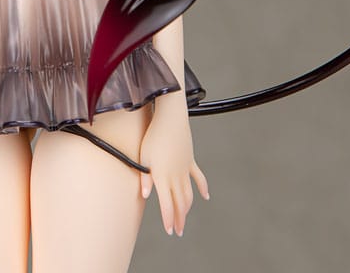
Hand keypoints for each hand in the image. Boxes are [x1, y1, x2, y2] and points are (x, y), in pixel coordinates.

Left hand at [139, 98, 208, 236]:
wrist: (170, 118)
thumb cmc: (154, 135)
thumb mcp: (143, 156)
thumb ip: (145, 176)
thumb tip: (145, 194)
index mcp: (163, 176)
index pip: (167, 205)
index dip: (169, 220)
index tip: (170, 231)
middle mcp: (176, 176)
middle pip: (180, 203)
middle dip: (179, 219)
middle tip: (178, 231)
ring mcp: (185, 168)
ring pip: (189, 194)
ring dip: (188, 208)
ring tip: (185, 217)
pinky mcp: (190, 160)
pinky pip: (198, 177)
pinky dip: (203, 187)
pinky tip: (206, 196)